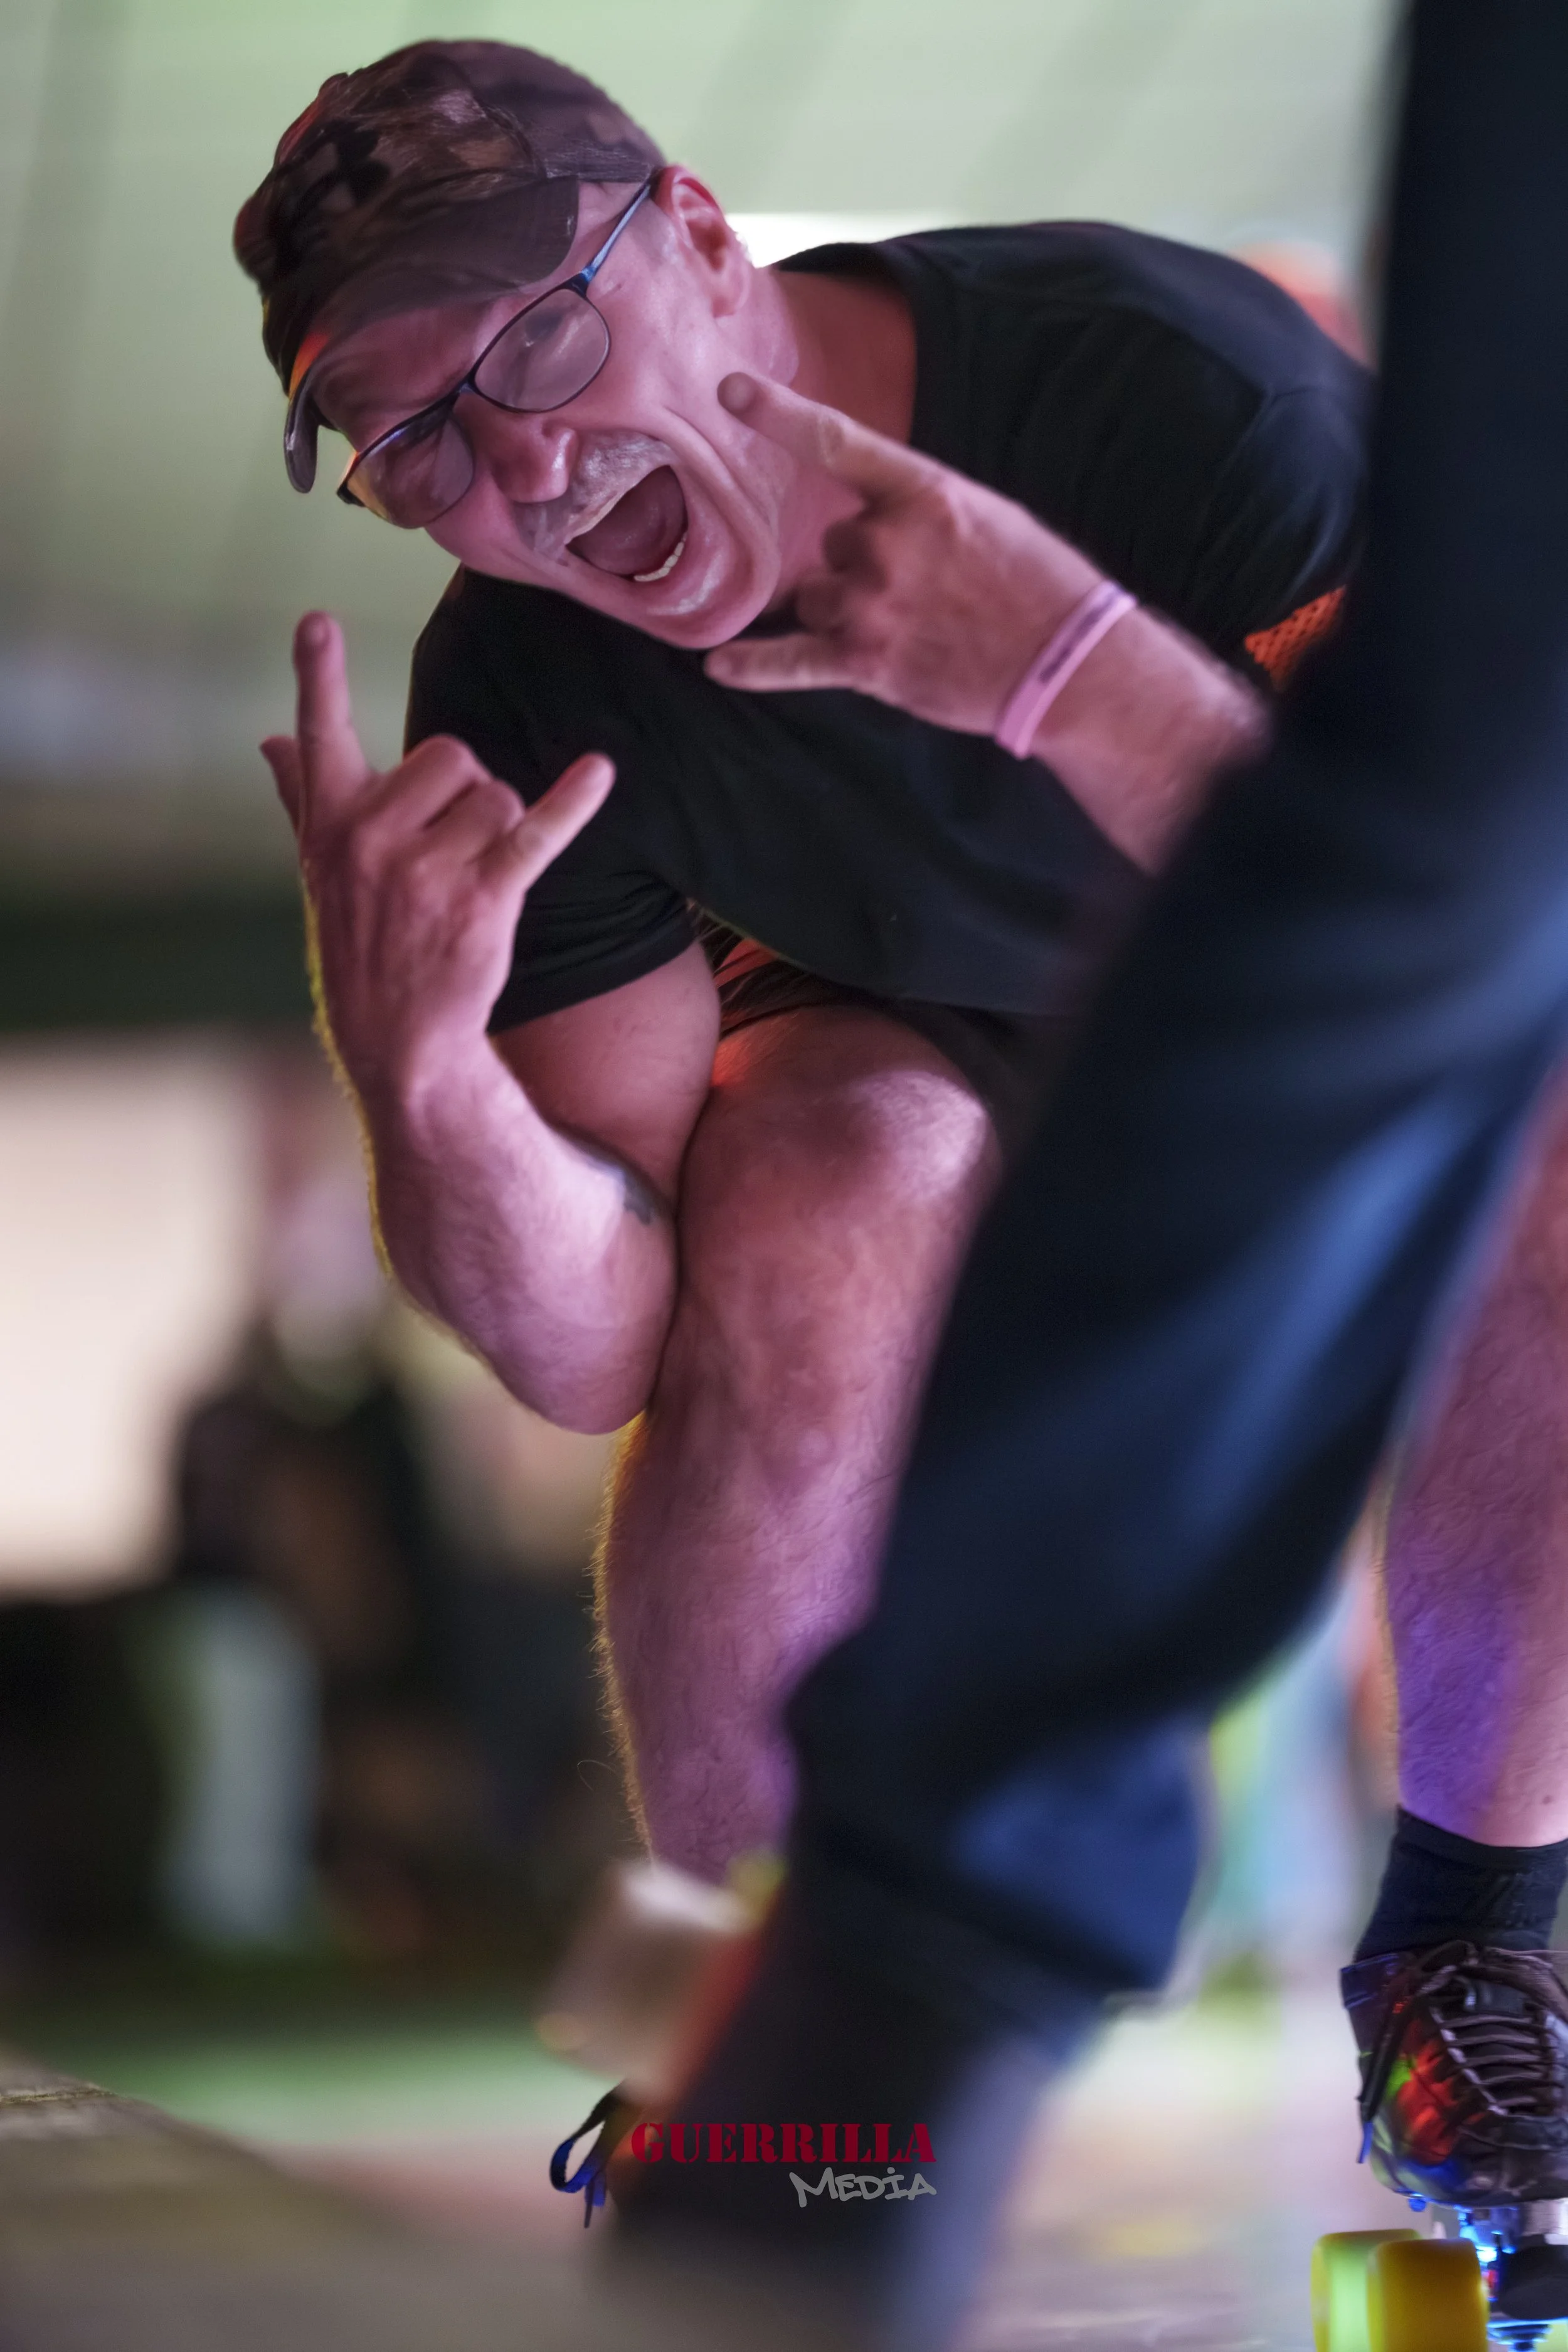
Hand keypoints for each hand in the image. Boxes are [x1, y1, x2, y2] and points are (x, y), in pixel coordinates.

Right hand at [261, 612, 613, 1106]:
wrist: (399, 1039)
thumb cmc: (362, 942)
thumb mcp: (320, 872)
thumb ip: (302, 797)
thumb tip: (268, 742)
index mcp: (330, 823)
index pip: (320, 736)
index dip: (318, 677)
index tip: (317, 620)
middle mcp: (370, 839)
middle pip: (449, 755)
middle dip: (464, 795)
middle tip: (446, 854)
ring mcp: (425, 870)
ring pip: (496, 797)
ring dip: (499, 831)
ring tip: (471, 882)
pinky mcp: (482, 899)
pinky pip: (536, 832)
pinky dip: (572, 802)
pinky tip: (599, 773)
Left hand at [702, 374, 1102, 733]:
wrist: (1069, 663)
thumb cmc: (1035, 586)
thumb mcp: (982, 516)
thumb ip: (916, 510)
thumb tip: (860, 525)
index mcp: (922, 492)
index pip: (835, 440)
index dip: (777, 413)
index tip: (729, 389)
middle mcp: (887, 543)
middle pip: (833, 545)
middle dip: (863, 566)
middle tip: (924, 592)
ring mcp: (872, 604)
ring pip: (816, 598)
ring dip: (843, 612)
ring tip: (905, 630)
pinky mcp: (865, 664)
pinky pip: (789, 661)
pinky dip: (754, 667)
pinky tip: (720, 666)